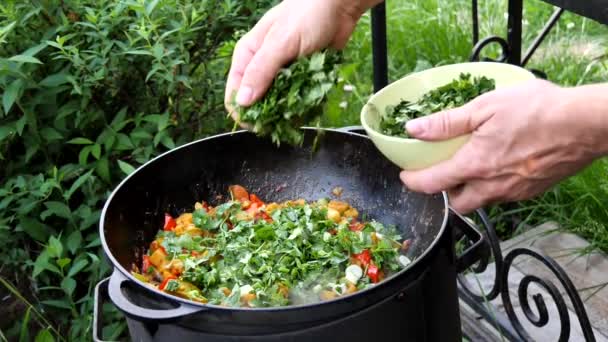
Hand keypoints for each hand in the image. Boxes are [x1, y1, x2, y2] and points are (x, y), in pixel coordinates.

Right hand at [224, 0, 377, 122]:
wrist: (338, 7)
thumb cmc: (306, 16)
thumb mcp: (280, 43)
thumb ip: (261, 72)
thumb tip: (243, 101)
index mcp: (247, 57)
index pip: (234, 95)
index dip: (244, 114)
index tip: (261, 126)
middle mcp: (261, 68)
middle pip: (257, 105)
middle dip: (270, 115)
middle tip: (288, 117)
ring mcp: (281, 75)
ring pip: (278, 106)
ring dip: (290, 111)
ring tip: (304, 105)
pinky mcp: (300, 79)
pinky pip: (297, 100)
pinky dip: (304, 103)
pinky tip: (312, 100)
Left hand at [399, 79, 607, 212]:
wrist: (587, 124)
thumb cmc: (539, 110)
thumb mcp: (485, 107)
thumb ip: (447, 122)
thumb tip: (415, 128)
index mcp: (475, 166)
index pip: (432, 184)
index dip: (413, 181)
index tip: (406, 176)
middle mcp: (493, 186)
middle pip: (457, 204)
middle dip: (445, 192)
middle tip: (442, 172)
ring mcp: (514, 192)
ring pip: (482, 201)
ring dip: (470, 189)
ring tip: (471, 165)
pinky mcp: (532, 191)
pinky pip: (504, 196)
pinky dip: (493, 186)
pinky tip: (499, 164)